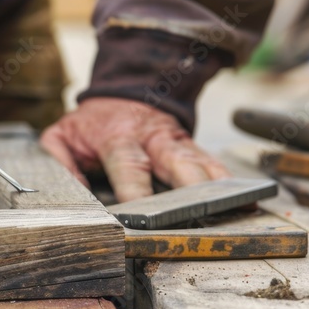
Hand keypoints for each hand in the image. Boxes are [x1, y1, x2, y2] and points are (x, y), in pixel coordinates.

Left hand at [40, 98, 230, 201]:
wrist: (126, 89)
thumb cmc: (90, 124)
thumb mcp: (61, 137)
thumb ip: (60, 165)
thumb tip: (70, 197)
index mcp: (118, 137)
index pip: (128, 166)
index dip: (135, 192)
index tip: (138, 218)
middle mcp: (153, 139)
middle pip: (175, 164)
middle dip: (187, 191)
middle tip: (194, 217)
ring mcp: (177, 143)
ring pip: (201, 164)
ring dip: (217, 188)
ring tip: (235, 208)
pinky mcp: (193, 149)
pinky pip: (215, 165)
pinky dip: (231, 184)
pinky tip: (248, 200)